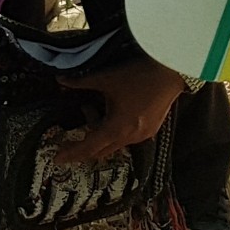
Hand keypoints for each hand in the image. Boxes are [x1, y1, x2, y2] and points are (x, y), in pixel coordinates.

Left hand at [50, 58, 185, 165]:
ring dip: (99, 130)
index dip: (72, 153)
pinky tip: (112, 110)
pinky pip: (127, 137)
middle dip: (84, 144)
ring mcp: (143, 135)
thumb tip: (59, 79)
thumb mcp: (106, 78)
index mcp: (117, 128)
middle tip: (69, 138)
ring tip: (91, 106)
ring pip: (114, 142)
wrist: (172, 71)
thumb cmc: (138, 75)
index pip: (88, 147)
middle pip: (101, 149)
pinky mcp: (151, 129)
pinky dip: (114, 129)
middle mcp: (130, 137)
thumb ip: (81, 82)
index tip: (57, 158)